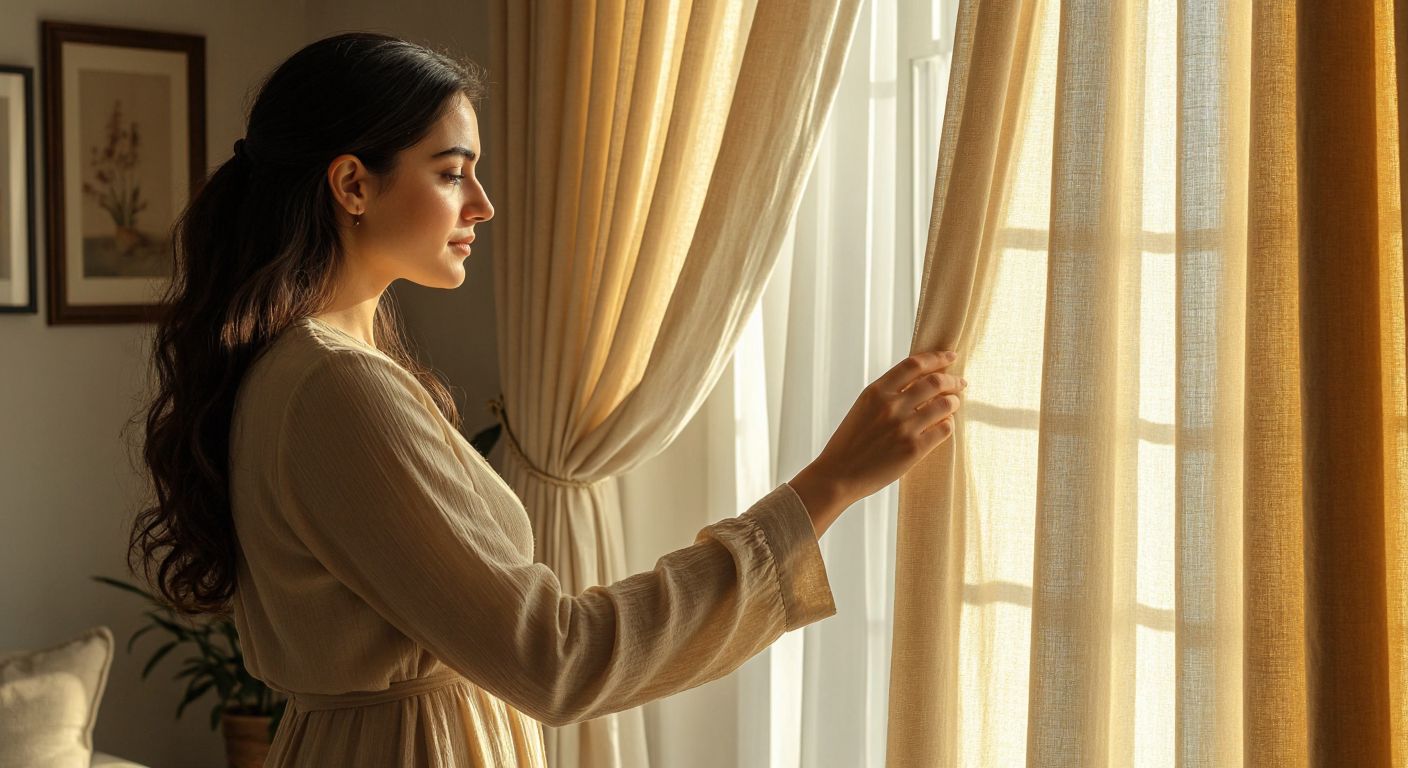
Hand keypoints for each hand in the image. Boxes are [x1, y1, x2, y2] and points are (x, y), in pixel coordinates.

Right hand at [789, 350, 965, 537]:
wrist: (838, 474)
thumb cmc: (850, 442)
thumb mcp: (863, 407)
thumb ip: (888, 393)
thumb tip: (921, 380)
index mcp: (877, 391)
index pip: (914, 364)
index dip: (937, 357)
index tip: (950, 356)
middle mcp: (891, 406)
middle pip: (935, 381)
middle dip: (953, 380)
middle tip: (960, 383)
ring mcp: (904, 428)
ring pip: (945, 405)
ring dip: (954, 402)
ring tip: (953, 405)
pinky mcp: (913, 449)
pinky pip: (944, 429)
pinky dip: (949, 424)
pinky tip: (944, 426)